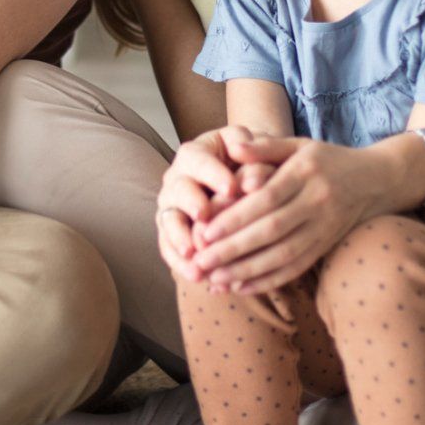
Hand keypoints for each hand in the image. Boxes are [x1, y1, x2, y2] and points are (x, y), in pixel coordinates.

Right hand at [154, 125, 255, 285]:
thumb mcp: (253, 149)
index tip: (232, 188)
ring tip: (195, 255)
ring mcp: (171, 207)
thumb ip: (254, 156)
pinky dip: (181, 263)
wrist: (240, 173)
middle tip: (204, 215)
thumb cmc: (249, 159)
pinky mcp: (171, 232)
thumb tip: (255, 181)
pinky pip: (169, 248)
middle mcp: (176, 179)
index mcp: (194, 154)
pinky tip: (197, 276)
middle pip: (178, 190)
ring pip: (169, 222)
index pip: (199, 161)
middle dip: (191, 203)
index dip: (214, 174)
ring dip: (181, 239)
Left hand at [189, 136, 391, 294]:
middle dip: (233, 250)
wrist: (377, 179)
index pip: (265, 200)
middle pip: (271, 231)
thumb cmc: (327, 160)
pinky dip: (269, 280)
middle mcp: (317, 201)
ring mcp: (325, 227)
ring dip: (247, 271)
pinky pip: (297, 267)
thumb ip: (265, 146)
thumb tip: (232, 147)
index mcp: (305, 172)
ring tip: (215, 280)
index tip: (204, 232)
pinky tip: (242, 287)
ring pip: (283, 255)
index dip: (235, 218)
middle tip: (200, 263)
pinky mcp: (327, 245)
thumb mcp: (299, 144)